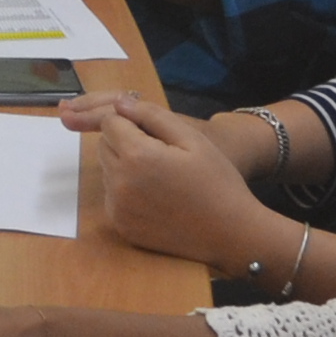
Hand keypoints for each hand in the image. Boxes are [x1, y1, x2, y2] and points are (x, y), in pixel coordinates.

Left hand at [64, 95, 294, 275]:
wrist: (230, 233)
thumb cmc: (216, 180)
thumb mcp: (192, 138)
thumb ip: (151, 115)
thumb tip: (119, 103)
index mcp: (136, 156)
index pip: (110, 123)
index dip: (131, 122)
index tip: (155, 133)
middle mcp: (119, 183)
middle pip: (104, 146)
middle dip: (124, 143)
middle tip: (160, 154)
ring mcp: (118, 208)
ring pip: (107, 171)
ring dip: (124, 167)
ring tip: (160, 177)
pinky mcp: (121, 226)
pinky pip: (113, 198)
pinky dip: (126, 192)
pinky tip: (156, 198)